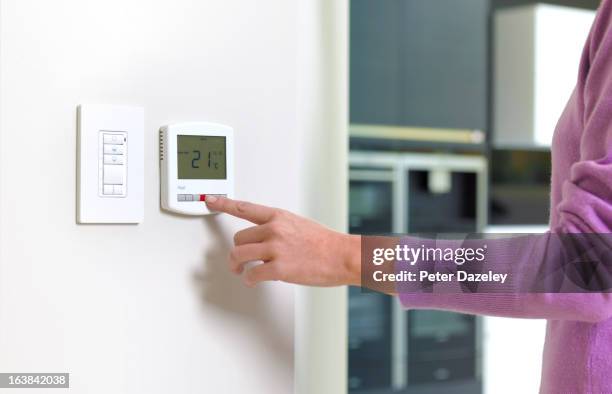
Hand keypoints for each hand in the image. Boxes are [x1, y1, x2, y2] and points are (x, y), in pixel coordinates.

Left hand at [205, 196, 359, 286]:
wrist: (342, 255)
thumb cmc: (325, 243)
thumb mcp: (299, 225)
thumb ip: (278, 228)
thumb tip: (264, 238)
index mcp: (278, 217)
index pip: (244, 207)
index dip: (224, 203)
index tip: (211, 200)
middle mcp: (274, 230)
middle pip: (238, 238)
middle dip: (237, 251)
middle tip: (239, 261)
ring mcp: (275, 249)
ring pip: (239, 255)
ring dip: (237, 266)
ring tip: (241, 271)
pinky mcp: (279, 269)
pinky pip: (252, 274)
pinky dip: (249, 279)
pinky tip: (253, 279)